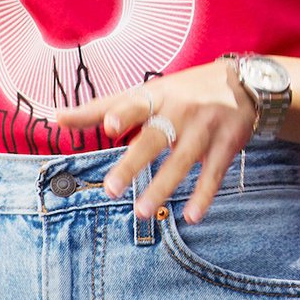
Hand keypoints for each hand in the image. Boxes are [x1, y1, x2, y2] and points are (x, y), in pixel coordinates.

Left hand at [52, 61, 258, 223]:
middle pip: (155, 137)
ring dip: (162, 187)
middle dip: (134, 163)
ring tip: (140, 211)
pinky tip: (192, 216)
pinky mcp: (227, 144)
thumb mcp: (146, 93)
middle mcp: (180, 110)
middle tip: (111, 189)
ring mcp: (204, 128)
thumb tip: (57, 118)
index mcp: (157, 96)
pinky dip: (203, 195)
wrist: (243, 83)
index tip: (108, 126)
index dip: (123, 114)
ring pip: (182, 160)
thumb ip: (103, 107)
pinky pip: (214, 173)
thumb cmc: (183, 92)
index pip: (136, 103)